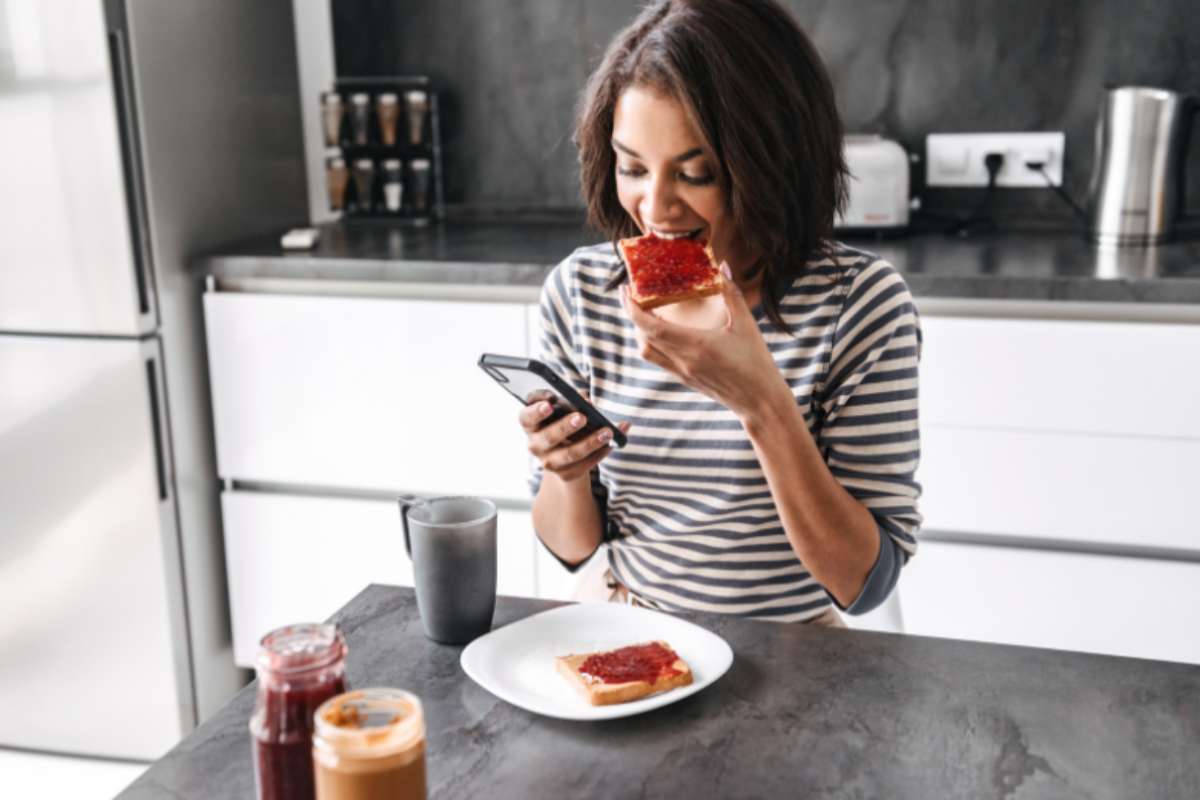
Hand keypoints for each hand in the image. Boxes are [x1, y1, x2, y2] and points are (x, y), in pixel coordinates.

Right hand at [519, 401, 631, 482]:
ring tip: (608, 432)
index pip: (527, 417)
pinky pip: (584, 465)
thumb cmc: (562, 420)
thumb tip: (587, 401)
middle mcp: (535, 445)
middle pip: (549, 437)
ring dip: (591, 442)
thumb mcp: (562, 408)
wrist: (563, 452)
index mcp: (530, 424)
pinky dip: (599, 454)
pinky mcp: (565, 474)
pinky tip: (611, 444)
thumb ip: (571, 399)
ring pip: (570, 454)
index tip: (549, 404)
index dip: (536, 411)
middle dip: (566, 427)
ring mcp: (549, 462)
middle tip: (582, 417)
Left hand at [621, 263, 788, 419]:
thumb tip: (721, 266)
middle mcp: (683, 361)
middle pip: (643, 337)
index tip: (626, 291)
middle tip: (631, 294)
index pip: (651, 327)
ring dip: (640, 331)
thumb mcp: (746, 324)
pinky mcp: (685, 379)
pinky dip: (652, 343)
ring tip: (643, 311)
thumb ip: (731, 293)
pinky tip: (661, 332)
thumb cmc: (756, 363)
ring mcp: (682, 372)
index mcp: (695, 345)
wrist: (759, 402)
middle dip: (632, 314)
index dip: (633, 309)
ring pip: (647, 351)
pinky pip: (658, 360)